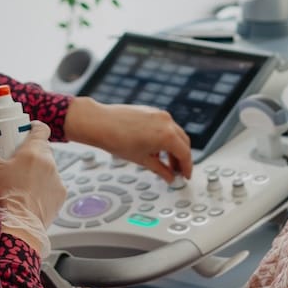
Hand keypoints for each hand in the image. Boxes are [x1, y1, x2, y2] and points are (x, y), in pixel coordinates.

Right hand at [0, 119, 66, 255]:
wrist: (18, 228)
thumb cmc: (3, 198)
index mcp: (34, 151)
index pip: (40, 128)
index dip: (30, 128)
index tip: (21, 132)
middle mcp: (50, 163)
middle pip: (42, 147)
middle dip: (29, 150)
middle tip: (13, 158)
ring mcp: (57, 180)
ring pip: (48, 167)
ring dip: (36, 169)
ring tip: (18, 180)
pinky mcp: (60, 195)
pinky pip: (52, 184)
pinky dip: (43, 186)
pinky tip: (28, 193)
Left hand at [64, 97, 193, 181]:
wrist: (100, 123)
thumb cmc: (117, 139)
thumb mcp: (143, 160)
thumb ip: (160, 170)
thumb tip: (169, 176)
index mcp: (167, 135)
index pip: (185, 154)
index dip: (187, 167)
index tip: (185, 175)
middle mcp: (166, 122)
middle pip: (183, 142)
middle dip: (182, 158)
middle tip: (177, 171)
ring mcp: (159, 114)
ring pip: (175, 133)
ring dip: (174, 148)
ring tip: (165, 162)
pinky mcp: (151, 111)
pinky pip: (166, 126)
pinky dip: (166, 138)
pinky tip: (156, 149)